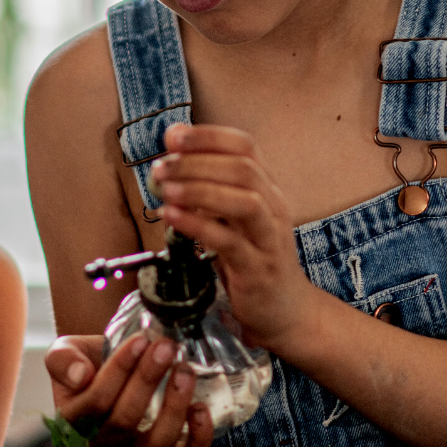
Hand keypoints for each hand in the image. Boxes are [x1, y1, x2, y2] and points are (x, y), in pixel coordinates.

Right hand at [45, 334, 213, 446]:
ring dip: (173, 406)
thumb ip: (62, 360)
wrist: (114, 376)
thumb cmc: (90, 364)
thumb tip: (80, 375)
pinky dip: (198, 440)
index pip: (95, 402)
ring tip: (185, 371)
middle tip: (166, 347)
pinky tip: (201, 408)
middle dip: (147, 380)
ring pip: (155, 445)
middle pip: (125, 421)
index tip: (141, 340)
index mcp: (73, 423)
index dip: (119, 370)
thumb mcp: (66, 353)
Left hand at [151, 124, 311, 348]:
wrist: (285, 309)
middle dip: (197, 162)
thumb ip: (205, 182)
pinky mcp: (258, 269)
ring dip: (200, 191)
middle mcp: (273, 207)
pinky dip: (199, 226)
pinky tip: (173, 218)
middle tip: (161, 167)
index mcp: (265, 188)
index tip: (174, 136)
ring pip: (243, 202)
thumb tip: (172, 142)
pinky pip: (230, 242)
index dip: (209, 136)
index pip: (244, 146)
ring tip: (166, 190)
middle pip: (243, 168)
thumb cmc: (252, 257)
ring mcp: (269, 238)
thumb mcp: (229, 215)